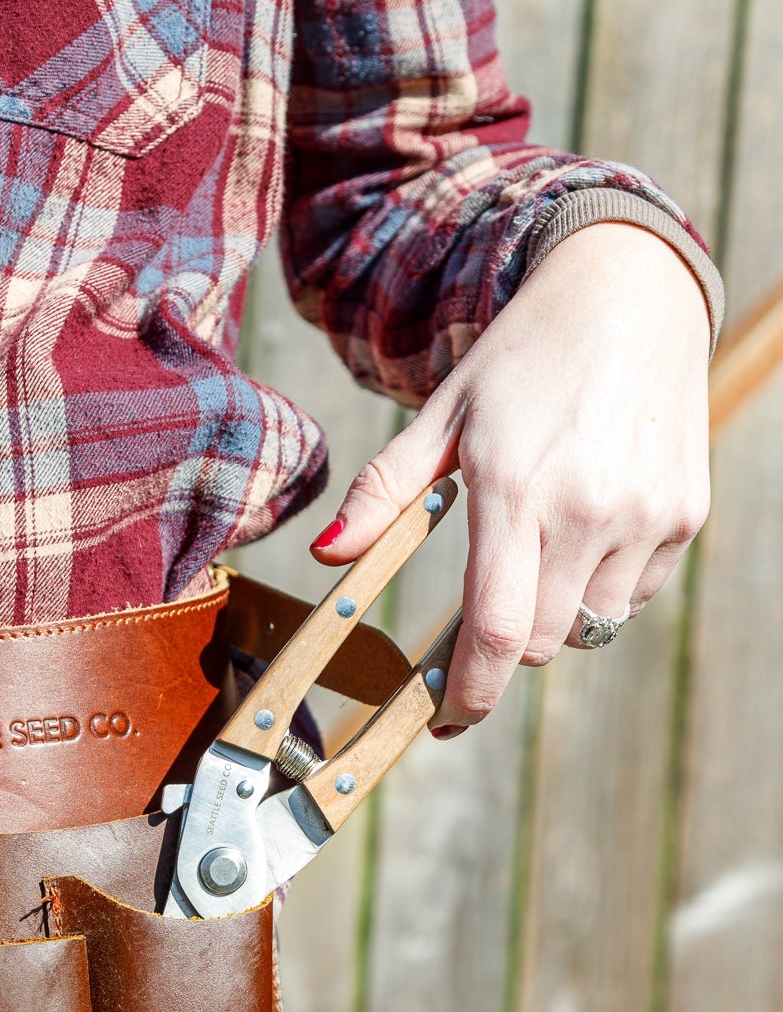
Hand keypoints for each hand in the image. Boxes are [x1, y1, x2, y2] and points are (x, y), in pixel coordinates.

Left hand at [309, 223, 711, 734]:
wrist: (630, 293)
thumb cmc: (522, 359)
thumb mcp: (443, 417)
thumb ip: (383, 494)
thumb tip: (326, 559)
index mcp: (516, 492)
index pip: (494, 631)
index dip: (468, 692)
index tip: (446, 718)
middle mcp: (589, 511)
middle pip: (538, 642)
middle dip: (504, 641)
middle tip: (489, 599)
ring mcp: (646, 516)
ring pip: (588, 625)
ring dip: (557, 611)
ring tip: (545, 538)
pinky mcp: (685, 514)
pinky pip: (634, 594)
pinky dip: (604, 584)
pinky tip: (591, 523)